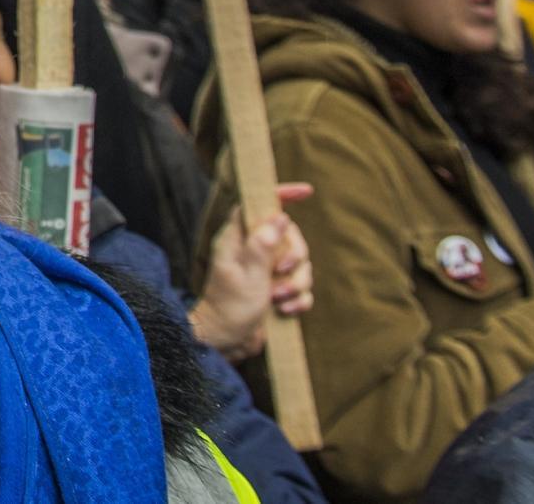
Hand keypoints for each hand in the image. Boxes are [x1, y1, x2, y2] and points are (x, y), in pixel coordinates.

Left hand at [189, 183, 316, 362]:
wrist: (226, 343)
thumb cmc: (228, 308)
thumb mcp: (247, 275)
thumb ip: (263, 246)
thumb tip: (279, 217)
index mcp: (237, 239)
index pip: (257, 205)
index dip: (280, 194)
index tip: (306, 191)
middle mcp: (252, 250)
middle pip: (289, 235)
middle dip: (294, 256)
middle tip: (280, 273)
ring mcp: (265, 270)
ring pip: (300, 263)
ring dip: (295, 282)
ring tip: (278, 298)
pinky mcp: (276, 290)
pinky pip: (301, 286)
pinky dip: (299, 298)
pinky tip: (286, 309)